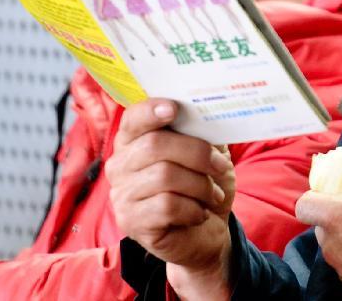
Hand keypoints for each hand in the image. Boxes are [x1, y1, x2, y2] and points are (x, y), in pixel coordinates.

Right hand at [106, 99, 234, 296]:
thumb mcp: (208, 153)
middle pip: (154, 145)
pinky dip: (193, 209)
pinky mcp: (131, 222)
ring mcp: (122, 194)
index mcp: (135, 141)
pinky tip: (200, 213)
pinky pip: (166, 206)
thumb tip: (207, 112)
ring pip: (164, 176)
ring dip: (200, 185)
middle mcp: (121, 165)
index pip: (133, 119)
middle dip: (197, 153)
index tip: (173, 109)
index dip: (150, 111)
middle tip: (220, 166)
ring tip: (212, 194)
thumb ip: (201, 131)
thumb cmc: (203, 185)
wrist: (207, 233)